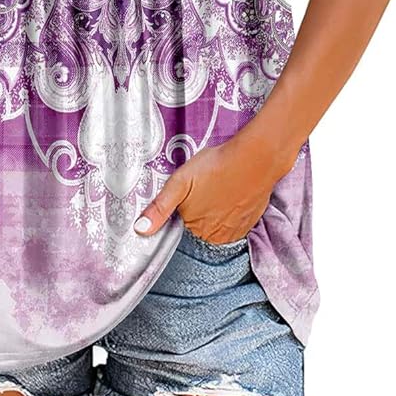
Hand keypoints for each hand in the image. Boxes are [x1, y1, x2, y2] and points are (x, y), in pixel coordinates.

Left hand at [133, 127, 292, 243]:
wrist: (255, 159)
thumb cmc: (216, 166)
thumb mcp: (179, 182)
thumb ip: (159, 207)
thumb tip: (140, 229)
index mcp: (194, 227)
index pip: (181, 223)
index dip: (184, 206)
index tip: (191, 191)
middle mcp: (213, 236)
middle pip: (198, 224)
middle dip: (199, 207)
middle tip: (206, 185)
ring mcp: (233, 232)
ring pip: (216, 224)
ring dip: (216, 210)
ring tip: (219, 188)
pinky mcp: (249, 224)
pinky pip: (233, 223)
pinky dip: (231, 211)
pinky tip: (231, 193)